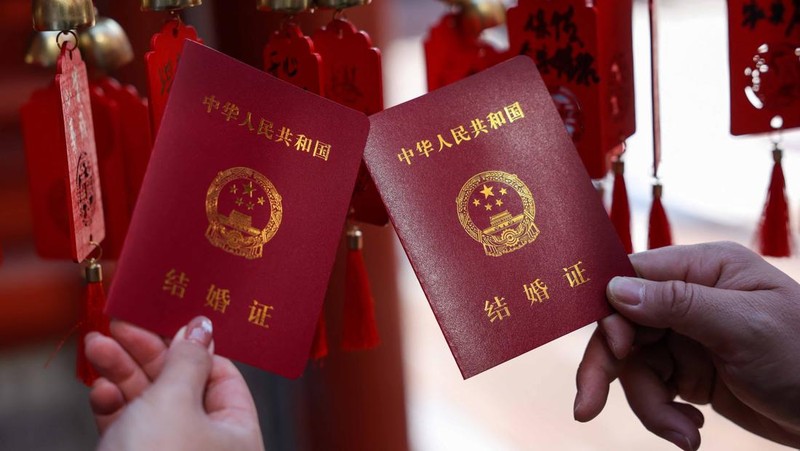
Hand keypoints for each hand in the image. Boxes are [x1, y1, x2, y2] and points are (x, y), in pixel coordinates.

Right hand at [84, 317, 263, 450]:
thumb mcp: (175, 400)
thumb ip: (187, 359)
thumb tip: (203, 325)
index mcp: (237, 431)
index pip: (221, 374)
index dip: (192, 345)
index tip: (162, 319)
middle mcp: (208, 443)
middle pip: (180, 384)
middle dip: (145, 354)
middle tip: (117, 326)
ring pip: (149, 403)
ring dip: (121, 373)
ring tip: (96, 347)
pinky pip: (129, 428)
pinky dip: (113, 407)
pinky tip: (99, 392)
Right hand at [575, 242, 799, 449]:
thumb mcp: (743, 326)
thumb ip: (677, 303)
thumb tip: (614, 290)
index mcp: (702, 271)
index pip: (632, 278)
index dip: (611, 314)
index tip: (615, 351)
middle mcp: (688, 299)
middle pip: (622, 328)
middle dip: (609, 370)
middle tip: (586, 408)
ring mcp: (687, 338)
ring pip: (634, 367)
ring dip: (649, 405)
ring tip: (683, 435)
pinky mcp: (690, 374)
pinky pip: (654, 390)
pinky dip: (663, 415)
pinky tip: (690, 433)